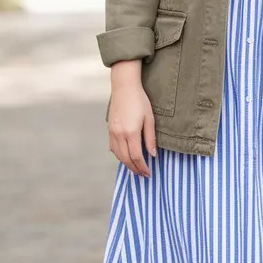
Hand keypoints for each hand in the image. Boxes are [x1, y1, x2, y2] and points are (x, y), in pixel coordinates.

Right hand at [108, 61, 156, 175]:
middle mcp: (119, 134)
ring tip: (136, 168)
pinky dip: (119, 155)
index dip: (143, 167)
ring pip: (118, 155)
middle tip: (143, 175)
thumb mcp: (150, 119)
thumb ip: (150, 138)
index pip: (137, 156)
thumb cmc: (140, 100)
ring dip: (127, 164)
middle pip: (126, 159)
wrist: (124, 87)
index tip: (149, 173)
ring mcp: (112, 132)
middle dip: (135, 169)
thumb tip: (152, 155)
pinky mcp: (109, 129)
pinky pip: (113, 148)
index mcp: (131, 132)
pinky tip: (126, 157)